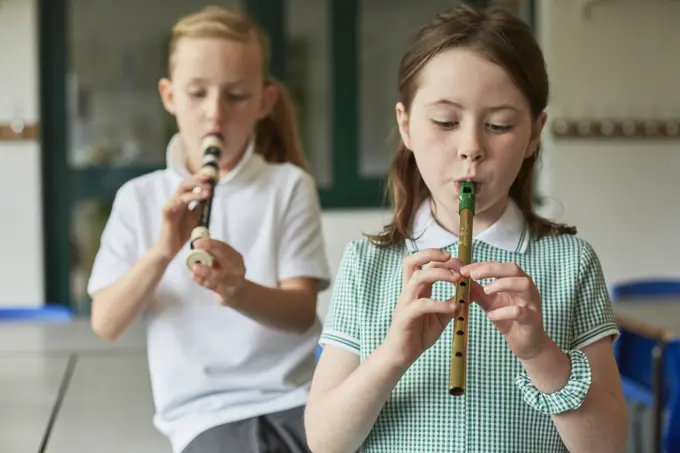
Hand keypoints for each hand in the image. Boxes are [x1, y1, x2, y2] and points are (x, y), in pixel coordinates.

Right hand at [153, 173, 213, 259]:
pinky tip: (183, 201)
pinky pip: (169, 207)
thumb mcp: (195, 218)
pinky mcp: (166, 217)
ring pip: (180, 194)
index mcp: (183, 200)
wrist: (170, 248)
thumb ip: (199, 207)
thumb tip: (208, 196)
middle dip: (197, 180)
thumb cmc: (181, 233)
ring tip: (206, 193)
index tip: (212, 176)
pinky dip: (176, 203)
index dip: (200, 178)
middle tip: (209, 179)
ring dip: (194, 192)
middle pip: (185, 184)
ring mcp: (170, 208)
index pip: (190, 184)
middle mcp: (176, 201)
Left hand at [189, 238, 246, 304]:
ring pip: (222, 276)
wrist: (238, 294)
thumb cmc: (227, 275)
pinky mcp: (227, 293)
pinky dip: (204, 282)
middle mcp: (237, 268)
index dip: (211, 243)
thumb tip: (197, 245)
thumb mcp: (222, 263)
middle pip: (227, 257)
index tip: (198, 241)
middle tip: (197, 246)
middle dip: (212, 249)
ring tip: (195, 267)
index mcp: (235, 257)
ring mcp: (234, 282)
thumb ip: (212, 255)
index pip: (224, 247)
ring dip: (208, 271)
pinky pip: (215, 287)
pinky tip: (195, 277)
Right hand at [383, 249, 460, 368]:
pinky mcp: (405, 318)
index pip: (423, 262)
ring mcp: (405, 303)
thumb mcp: (440, 318)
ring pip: (418, 277)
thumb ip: (452, 304)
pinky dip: (439, 304)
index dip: (441, 258)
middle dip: (433, 254)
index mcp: (416, 289)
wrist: (400, 356)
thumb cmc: (418, 335)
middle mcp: (409, 292)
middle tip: (453, 261)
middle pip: (412, 260)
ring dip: (439, 274)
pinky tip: (453, 309)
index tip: (460, 264)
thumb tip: (470, 293)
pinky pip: (421, 305)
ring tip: (457, 280)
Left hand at [460, 262, 548, 359]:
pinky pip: (520, 311)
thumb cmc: (508, 319)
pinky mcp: (532, 319)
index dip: (482, 265)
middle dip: (492, 269)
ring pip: (523, 284)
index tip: (464, 270)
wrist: (525, 343)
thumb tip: (460, 277)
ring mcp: (532, 302)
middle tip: (473, 275)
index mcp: (516, 280)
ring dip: (502, 284)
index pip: (500, 265)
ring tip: (485, 290)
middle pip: (513, 269)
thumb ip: (477, 290)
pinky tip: (491, 315)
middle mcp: (527, 288)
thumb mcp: (489, 302)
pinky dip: (504, 312)